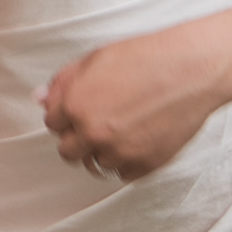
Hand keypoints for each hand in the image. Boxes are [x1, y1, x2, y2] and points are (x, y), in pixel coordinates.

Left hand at [41, 28, 228, 179]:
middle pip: (68, 152)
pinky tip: (138, 138)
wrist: (192, 70)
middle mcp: (93, 133)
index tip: (82, 109)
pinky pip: (123, 174)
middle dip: (77, 139)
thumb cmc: (145, 58)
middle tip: (99, 122)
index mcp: (75, 106)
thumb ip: (63, 82)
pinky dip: (127, 160)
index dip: (65, 115)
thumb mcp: (95, 59)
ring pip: (96, 164)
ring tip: (124, 126)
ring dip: (104, 150)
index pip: (52, 124)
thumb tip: (39, 99)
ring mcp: (119, 152)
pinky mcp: (145, 165)